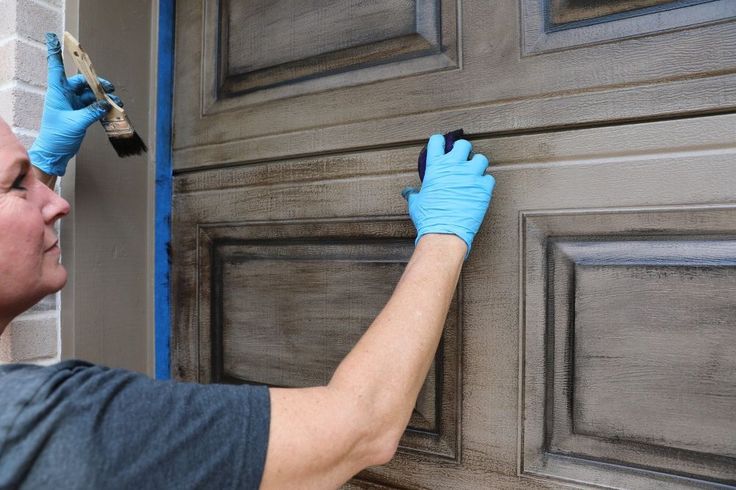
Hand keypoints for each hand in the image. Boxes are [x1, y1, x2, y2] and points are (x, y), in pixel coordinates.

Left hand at [28, 33, 122, 175]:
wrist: (55, 153)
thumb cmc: (58, 136)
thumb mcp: (76, 123)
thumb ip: (92, 112)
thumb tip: (105, 103)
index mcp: (58, 93)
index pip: (56, 68)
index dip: (55, 53)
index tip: (55, 38)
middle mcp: (65, 96)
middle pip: (82, 82)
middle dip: (96, 83)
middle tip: (109, 88)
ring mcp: (72, 105)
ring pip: (90, 95)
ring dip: (103, 97)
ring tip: (115, 102)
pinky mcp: (80, 114)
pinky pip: (94, 106)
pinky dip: (102, 107)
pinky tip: (112, 110)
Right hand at [402, 134, 494, 258]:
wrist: (445, 233)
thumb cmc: (429, 218)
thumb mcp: (416, 203)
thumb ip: (413, 194)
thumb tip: (407, 192)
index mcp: (436, 167)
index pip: (438, 141)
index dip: (440, 142)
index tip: (442, 146)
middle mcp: (454, 167)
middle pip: (463, 145)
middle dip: (463, 151)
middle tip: (461, 160)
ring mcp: (471, 176)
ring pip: (481, 159)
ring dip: (477, 165)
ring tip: (474, 174)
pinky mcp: (483, 188)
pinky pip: (489, 179)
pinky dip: (485, 183)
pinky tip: (479, 190)